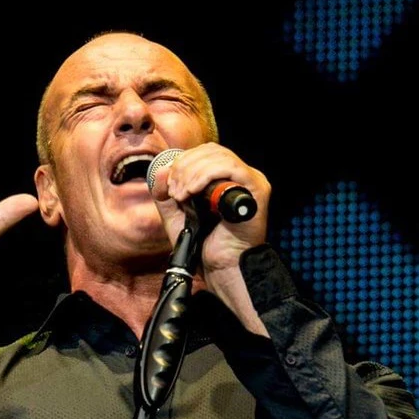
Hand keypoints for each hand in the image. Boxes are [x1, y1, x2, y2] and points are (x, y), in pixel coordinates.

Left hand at [148, 143, 270, 335]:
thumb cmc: (203, 245)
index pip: (204, 153)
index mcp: (224, 179)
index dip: (182, 162)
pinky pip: (231, 168)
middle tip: (174, 191)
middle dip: (184, 167)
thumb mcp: (176, 215)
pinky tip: (192, 192)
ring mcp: (250, 181)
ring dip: (192, 172)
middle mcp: (240, 176)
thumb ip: (165, 192)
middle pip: (210, 151)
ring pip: (219, 156)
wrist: (220, 267)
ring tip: (181, 194)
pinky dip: (206, 176)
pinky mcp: (257, 189)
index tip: (168, 184)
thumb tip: (162, 170)